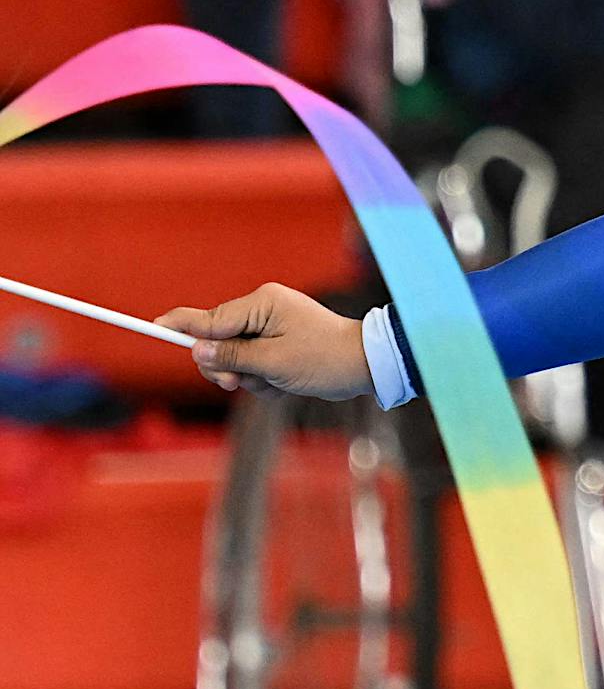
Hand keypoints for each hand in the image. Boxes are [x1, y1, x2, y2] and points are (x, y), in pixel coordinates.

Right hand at [157, 284, 373, 401]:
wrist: (367, 366)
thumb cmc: (326, 359)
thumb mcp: (275, 362)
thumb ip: (233, 357)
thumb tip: (197, 351)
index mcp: (261, 304)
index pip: (209, 318)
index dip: (180, 327)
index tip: (151, 326)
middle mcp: (263, 311)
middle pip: (217, 342)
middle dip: (227, 368)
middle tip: (241, 384)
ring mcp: (270, 329)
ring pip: (236, 360)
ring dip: (252, 378)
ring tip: (278, 382)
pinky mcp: (278, 346)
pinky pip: (255, 367)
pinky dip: (266, 381)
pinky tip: (286, 384)